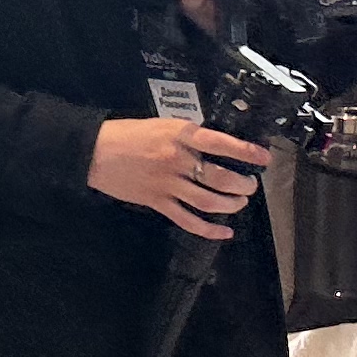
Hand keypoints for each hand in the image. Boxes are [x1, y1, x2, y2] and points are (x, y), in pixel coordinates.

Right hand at [88, 118, 267, 241]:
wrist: (93, 152)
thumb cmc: (126, 134)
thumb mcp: (161, 125)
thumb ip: (187, 136)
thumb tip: (214, 146)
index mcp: (179, 136)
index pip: (221, 144)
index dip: (246, 152)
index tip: (263, 157)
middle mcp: (176, 160)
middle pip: (220, 177)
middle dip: (242, 184)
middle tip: (250, 184)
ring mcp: (167, 184)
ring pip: (209, 201)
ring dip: (231, 204)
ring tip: (239, 201)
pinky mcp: (157, 202)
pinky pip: (187, 220)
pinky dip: (209, 230)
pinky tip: (225, 232)